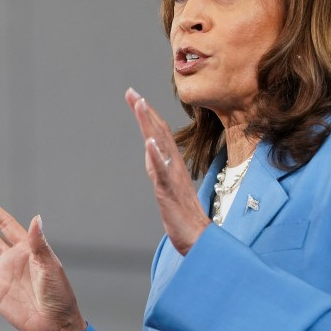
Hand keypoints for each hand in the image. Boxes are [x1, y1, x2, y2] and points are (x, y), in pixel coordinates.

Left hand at [125, 87, 210, 254]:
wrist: (198, 237)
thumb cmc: (184, 214)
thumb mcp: (167, 186)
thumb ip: (159, 167)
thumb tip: (150, 152)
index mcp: (172, 164)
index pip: (159, 133)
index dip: (147, 114)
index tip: (135, 96)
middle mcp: (174, 165)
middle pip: (159, 133)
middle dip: (145, 112)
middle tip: (132, 93)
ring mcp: (172, 177)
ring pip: (160, 146)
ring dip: (150, 125)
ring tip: (140, 105)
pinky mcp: (170, 192)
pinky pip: (162, 172)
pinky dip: (155, 156)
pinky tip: (149, 143)